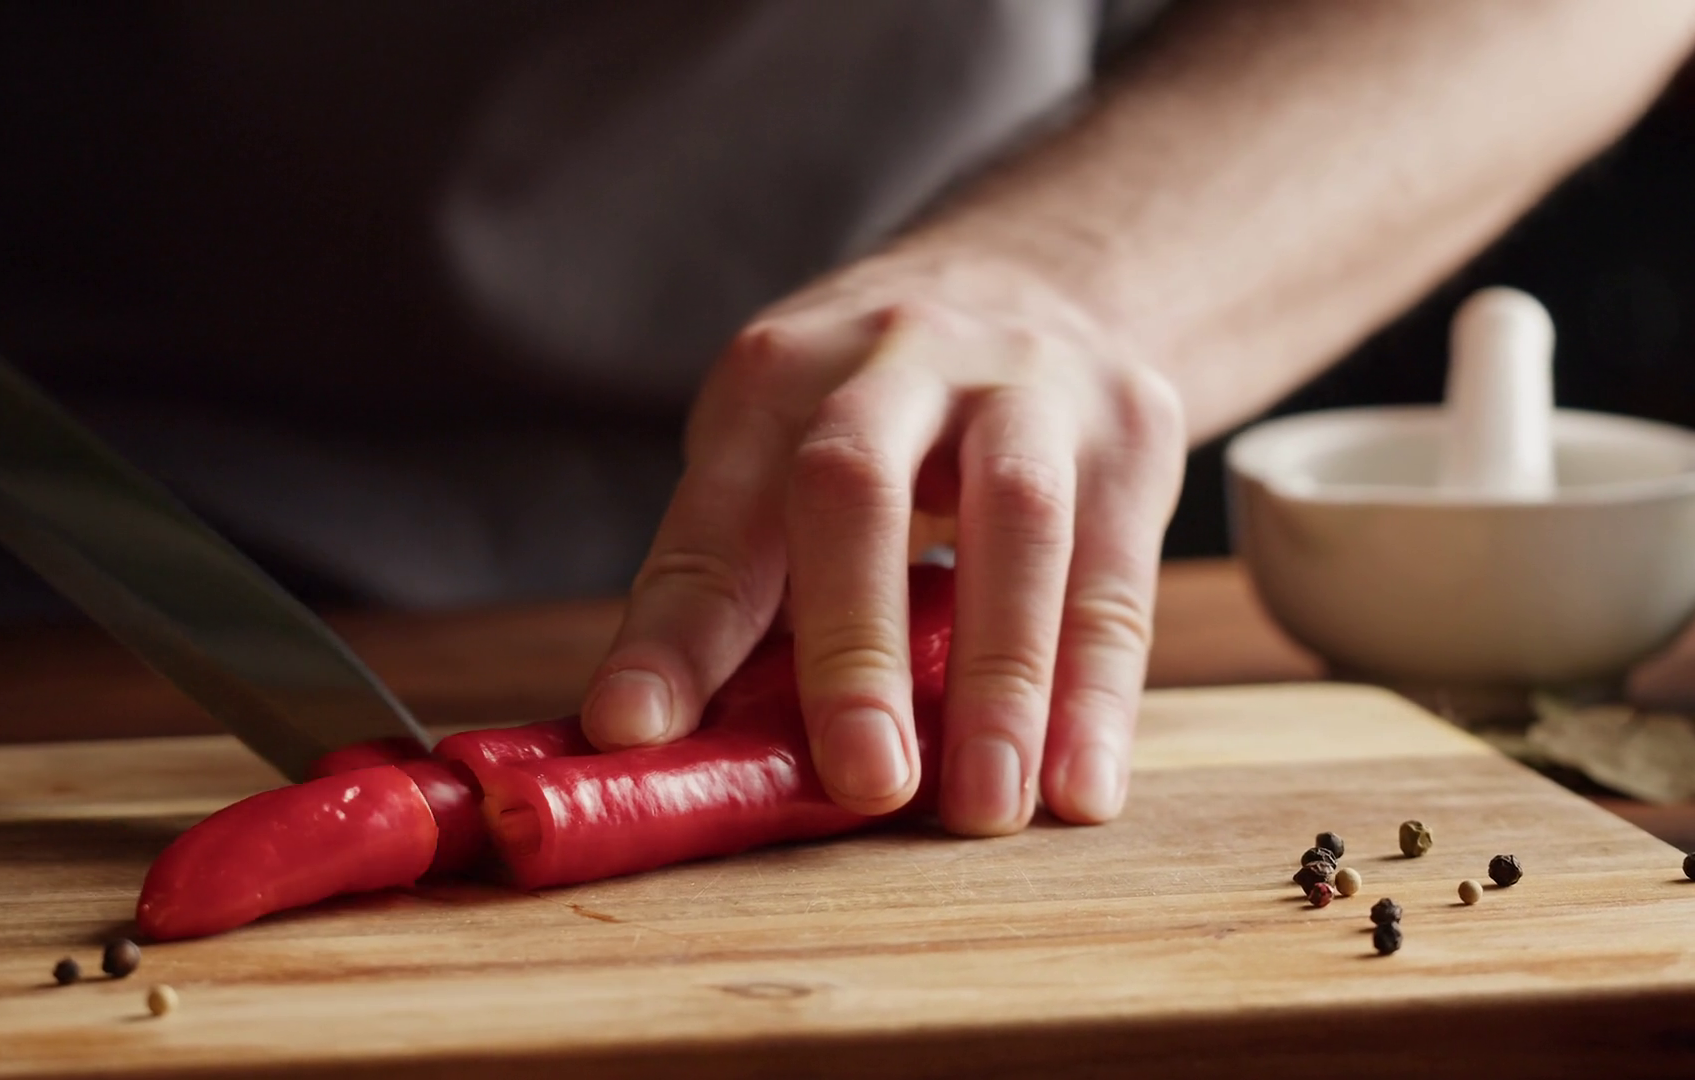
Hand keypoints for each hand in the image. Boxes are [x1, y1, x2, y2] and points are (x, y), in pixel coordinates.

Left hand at [580, 242, 1185, 833]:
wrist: (1040, 275)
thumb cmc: (873, 412)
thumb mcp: (779, 456)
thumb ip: (736, 589)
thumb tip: (660, 749)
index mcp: (775, 379)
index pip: (714, 522)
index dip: (675, 635)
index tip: (632, 733)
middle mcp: (893, 356)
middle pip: (858, 488)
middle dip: (855, 644)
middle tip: (865, 782)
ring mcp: (1023, 380)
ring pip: (1016, 519)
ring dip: (1000, 677)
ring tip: (986, 808)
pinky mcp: (1129, 424)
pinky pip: (1116, 569)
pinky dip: (1099, 689)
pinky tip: (1081, 786)